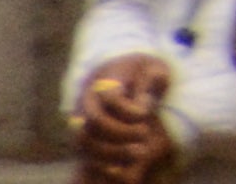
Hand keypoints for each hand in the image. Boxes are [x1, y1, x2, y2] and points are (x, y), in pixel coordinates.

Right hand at [76, 59, 171, 183]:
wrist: (122, 76)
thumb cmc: (142, 73)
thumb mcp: (153, 68)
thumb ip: (150, 81)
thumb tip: (142, 105)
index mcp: (104, 81)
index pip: (109, 97)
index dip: (128, 109)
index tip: (145, 113)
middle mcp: (87, 103)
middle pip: (94, 121)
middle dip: (121, 132)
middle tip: (145, 133)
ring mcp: (81, 122)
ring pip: (85, 142)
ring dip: (113, 151)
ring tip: (141, 152)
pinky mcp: (84, 139)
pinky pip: (85, 156)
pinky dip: (102, 164)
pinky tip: (125, 167)